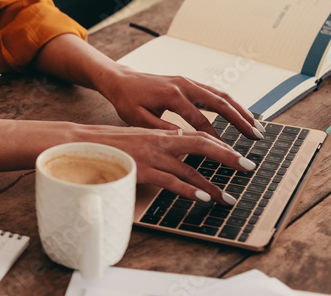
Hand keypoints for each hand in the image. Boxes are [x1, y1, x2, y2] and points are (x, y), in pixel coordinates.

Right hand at [78, 124, 257, 204]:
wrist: (82, 143)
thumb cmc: (110, 144)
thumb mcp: (138, 139)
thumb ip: (159, 144)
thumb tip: (177, 151)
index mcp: (161, 133)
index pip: (198, 136)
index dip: (220, 145)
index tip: (238, 155)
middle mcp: (160, 141)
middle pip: (202, 145)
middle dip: (228, 157)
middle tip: (248, 167)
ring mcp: (152, 156)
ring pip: (190, 169)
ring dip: (213, 185)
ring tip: (228, 198)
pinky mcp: (142, 170)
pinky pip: (171, 182)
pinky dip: (189, 190)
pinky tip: (203, 198)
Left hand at [91, 63, 263, 140]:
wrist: (120, 80)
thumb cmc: (127, 100)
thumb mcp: (137, 118)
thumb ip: (160, 128)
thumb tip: (184, 139)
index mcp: (171, 95)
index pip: (200, 120)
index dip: (216, 138)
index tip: (229, 153)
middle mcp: (183, 85)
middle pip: (218, 102)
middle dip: (240, 120)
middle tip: (256, 137)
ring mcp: (188, 81)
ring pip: (221, 95)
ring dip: (240, 110)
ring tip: (257, 127)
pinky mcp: (189, 82)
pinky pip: (214, 92)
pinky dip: (230, 103)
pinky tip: (241, 115)